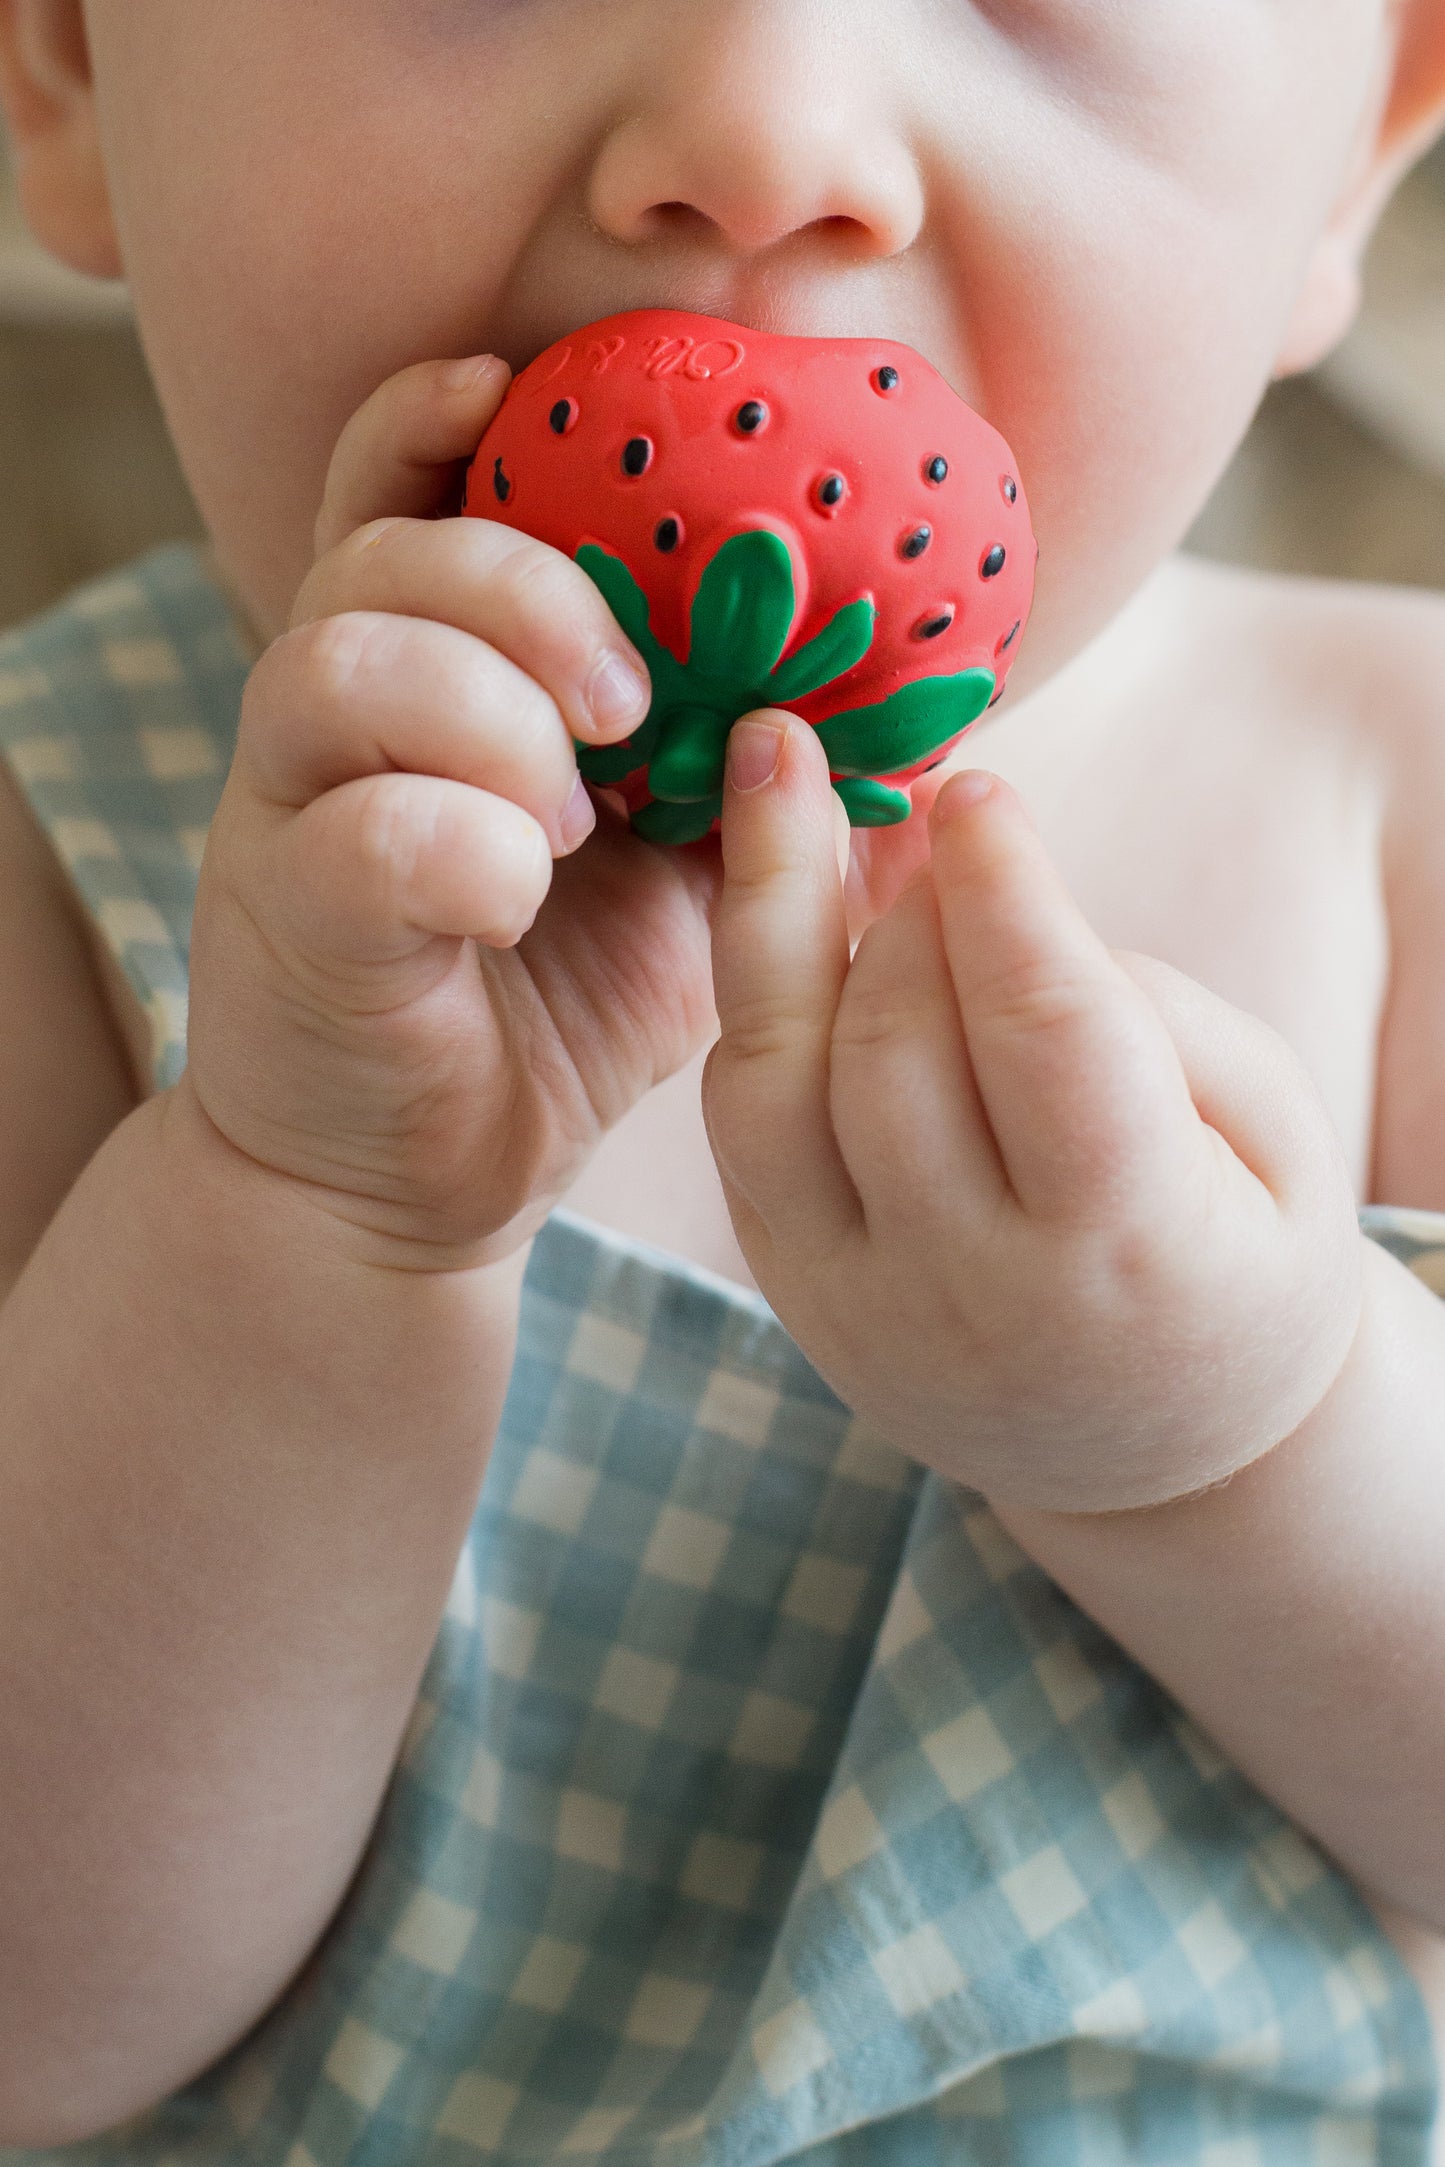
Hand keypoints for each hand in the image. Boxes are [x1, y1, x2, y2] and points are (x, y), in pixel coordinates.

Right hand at [181, 356, 719, 1269]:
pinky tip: (516, 901)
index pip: (399, 497)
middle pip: (383, 555)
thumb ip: (754, 790)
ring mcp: (289, 811)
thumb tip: (908, 729)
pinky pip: (354, 830)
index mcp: (426, 678)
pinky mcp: (283, 918)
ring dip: (491, 715)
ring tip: (576, 815)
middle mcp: (336, 719)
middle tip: (632, 703)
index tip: (514, 387)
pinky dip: (462, 846)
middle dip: (525, 592)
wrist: (420, 1181)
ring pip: (341, 663)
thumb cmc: (553, 1010)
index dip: (438, 421)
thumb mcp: (685, 886)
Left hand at [704, 713, 1363, 1511]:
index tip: (977, 786)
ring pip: (771, 1085)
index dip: (1005, 898)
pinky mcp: (794, 1292)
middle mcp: (973, 1291)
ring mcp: (860, 1303)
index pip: (1050, 1039)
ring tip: (770, 772)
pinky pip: (742, 1125)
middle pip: (894, 1049)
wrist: (1157, 1453)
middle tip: (913, 797)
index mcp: (1130, 1252)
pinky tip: (783, 911)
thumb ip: (1149, 1015)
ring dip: (766, 912)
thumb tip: (983, 892)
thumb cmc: (1238, 1259)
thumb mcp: (1273, 1136)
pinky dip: (759, 1003)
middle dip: (899, 902)